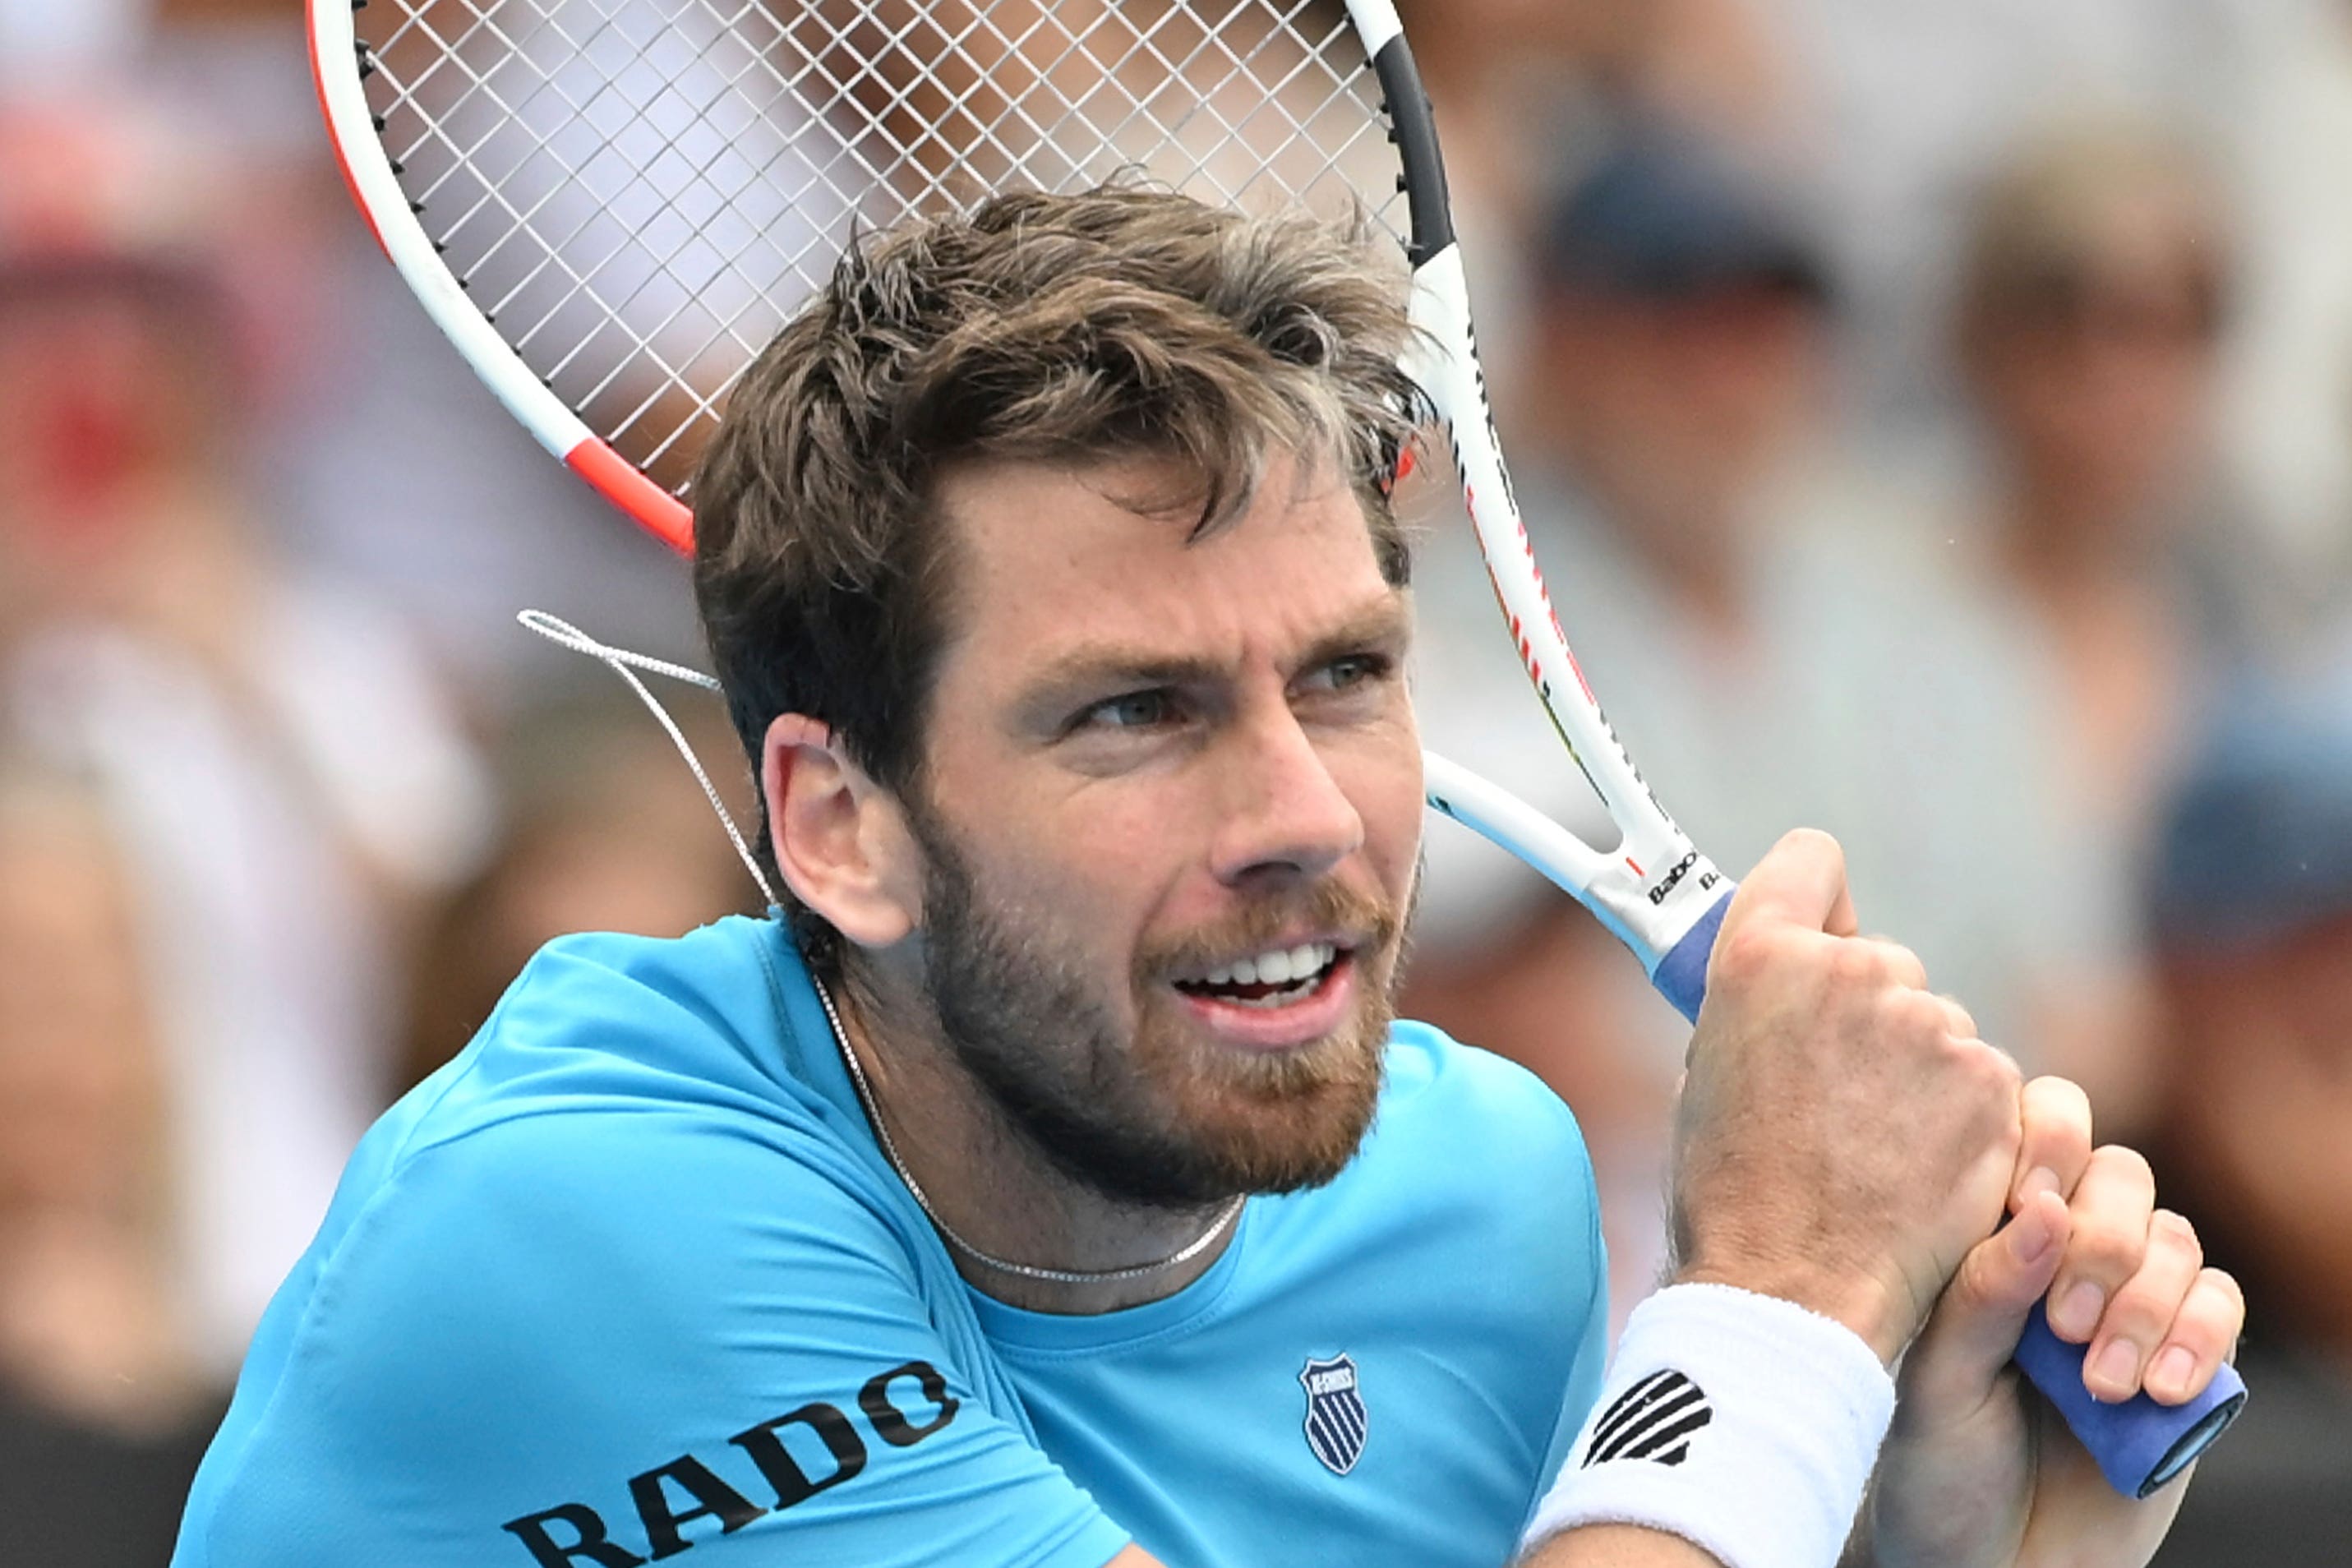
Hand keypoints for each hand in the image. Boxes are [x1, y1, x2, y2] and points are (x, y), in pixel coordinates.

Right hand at [1671, 830, 2022, 1360]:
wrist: (1794, 1292)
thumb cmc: (1732, 1195)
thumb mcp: (1705, 1074)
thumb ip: (1757, 1008)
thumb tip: (1793, 990)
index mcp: (1762, 959)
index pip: (1811, 861)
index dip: (1815, 900)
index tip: (1817, 932)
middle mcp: (1853, 973)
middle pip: (1878, 963)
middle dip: (1866, 1017)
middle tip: (1832, 1097)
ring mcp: (1933, 1030)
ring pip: (1935, 1030)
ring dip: (1916, 1076)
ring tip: (1871, 1154)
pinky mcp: (1992, 1091)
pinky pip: (1981, 1086)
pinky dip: (1961, 1124)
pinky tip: (1916, 1176)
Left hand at [1860, 1077, 2244, 1567]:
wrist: (1984, 1561)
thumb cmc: (1933, 1464)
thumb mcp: (1932, 1379)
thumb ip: (1980, 1294)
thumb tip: (2045, 1205)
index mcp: (1987, 1230)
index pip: (2034, 1128)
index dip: (2045, 1140)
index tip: (2021, 1197)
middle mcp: (2061, 1250)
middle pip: (2118, 1175)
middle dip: (2102, 1243)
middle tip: (2063, 1327)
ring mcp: (2127, 1299)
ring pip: (2174, 1239)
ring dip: (2146, 1304)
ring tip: (2102, 1384)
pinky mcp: (2183, 1355)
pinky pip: (2219, 1307)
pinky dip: (2199, 1337)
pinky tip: (2156, 1391)